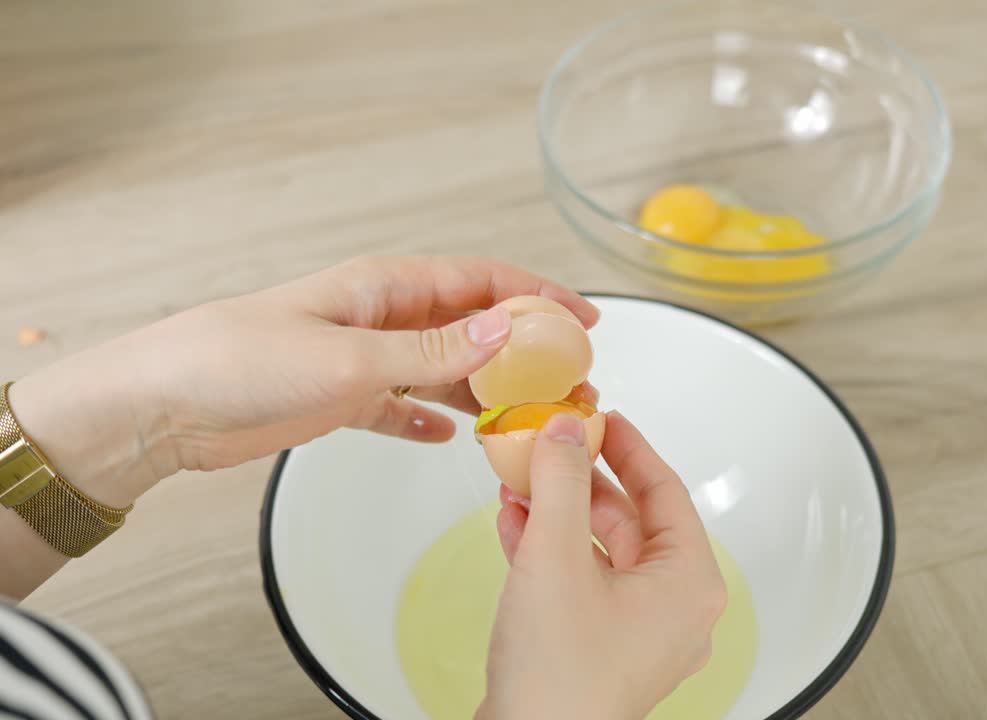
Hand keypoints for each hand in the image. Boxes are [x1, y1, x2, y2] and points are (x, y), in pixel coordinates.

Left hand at [7, 256, 597, 505]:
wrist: (163, 406)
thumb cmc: (240, 361)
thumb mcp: (348, 355)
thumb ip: (429, 348)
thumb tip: (506, 329)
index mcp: (384, 287)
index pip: (479, 281)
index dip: (536, 295)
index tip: (583, 319)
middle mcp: (379, 316)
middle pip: (469, 325)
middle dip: (522, 349)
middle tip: (569, 382)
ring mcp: (361, 357)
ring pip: (442, 368)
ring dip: (485, 388)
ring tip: (527, 416)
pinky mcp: (339, 398)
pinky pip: (400, 405)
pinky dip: (428, 418)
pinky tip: (450, 437)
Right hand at [477, 412, 727, 719]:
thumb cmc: (558, 677)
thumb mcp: (555, 556)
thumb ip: (561, 481)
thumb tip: (566, 428)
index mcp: (690, 584)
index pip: (666, 491)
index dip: (629, 447)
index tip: (601, 417)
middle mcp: (676, 610)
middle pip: (633, 521)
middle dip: (581, 483)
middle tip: (552, 446)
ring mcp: (641, 635)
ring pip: (603, 553)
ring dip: (559, 515)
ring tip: (519, 484)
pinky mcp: (605, 651)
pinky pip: (586, 585)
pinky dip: (552, 555)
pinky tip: (514, 528)